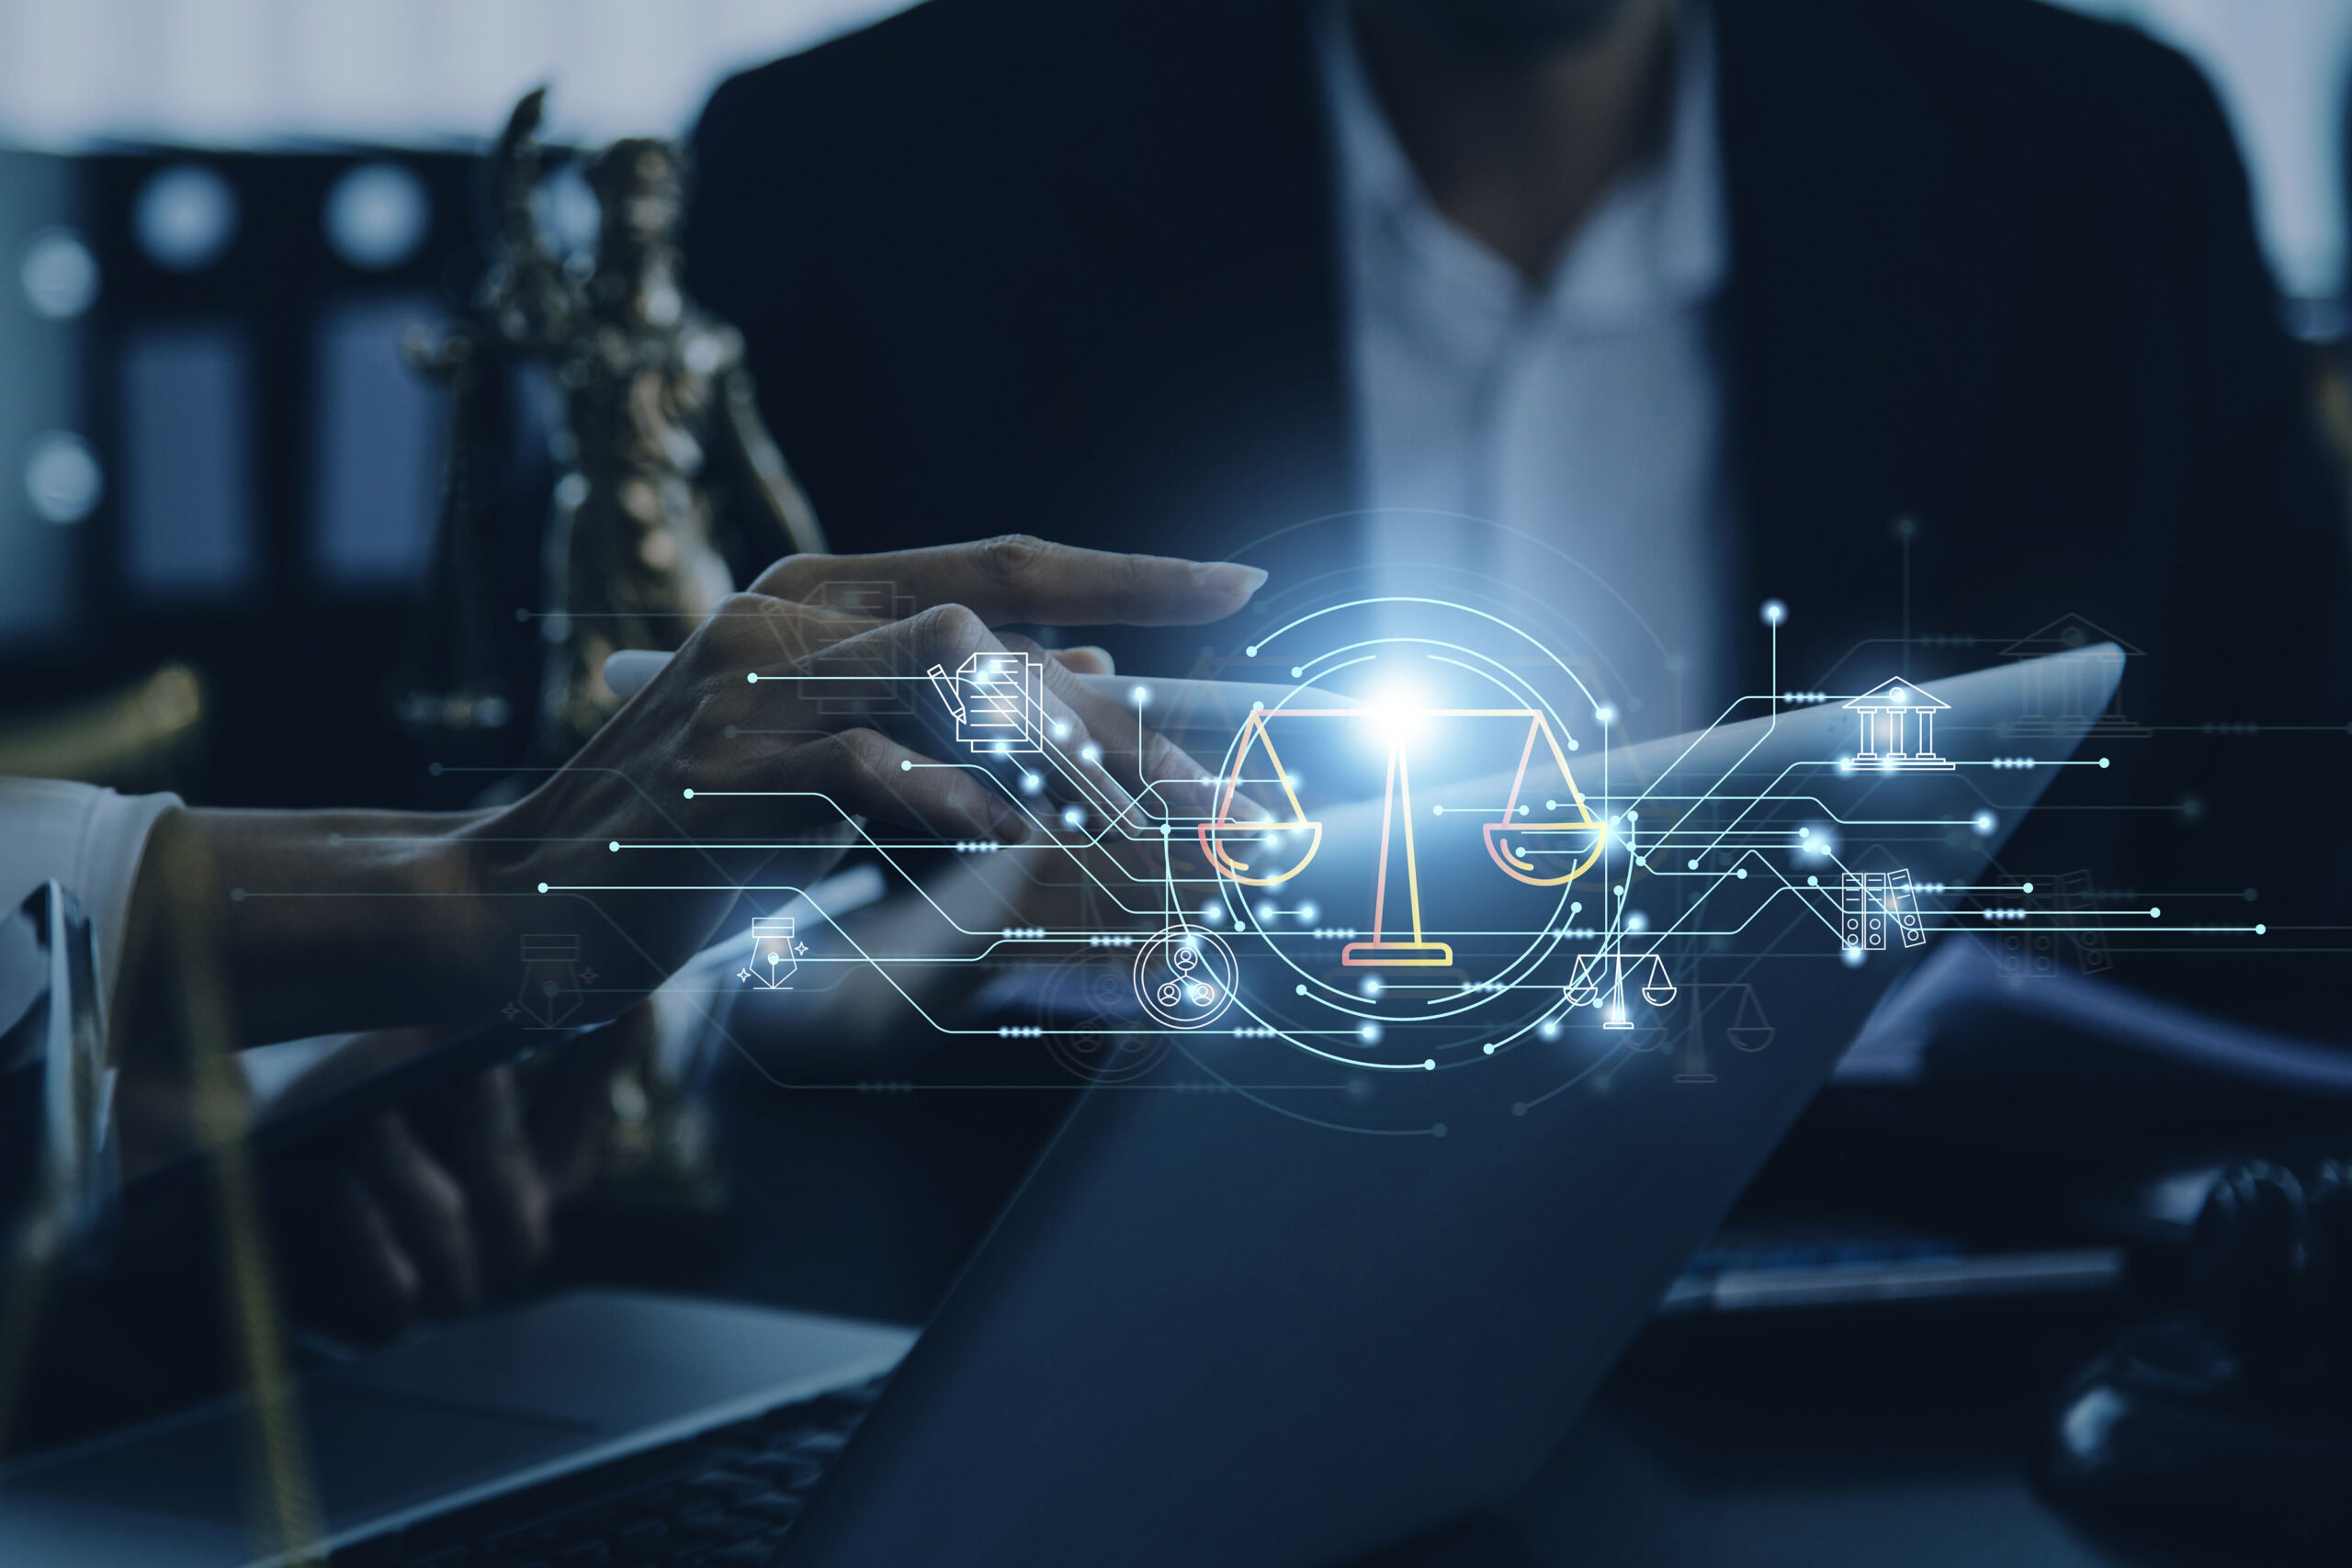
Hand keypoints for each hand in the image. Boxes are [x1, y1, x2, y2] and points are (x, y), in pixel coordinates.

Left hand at [276, 1026, 636, 1338]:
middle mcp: (517, 1218)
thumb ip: (456, 1024)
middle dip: (499, 1126)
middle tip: (479, 1072)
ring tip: (377, 1123)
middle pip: (527, 1175)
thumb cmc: (356, 1116)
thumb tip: (506, 965)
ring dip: (411, 1172)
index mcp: (542, 1154)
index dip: (610, 1051)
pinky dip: (369, 1236)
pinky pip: (396, 1286)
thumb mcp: (407, 1058)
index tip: (625, 1003)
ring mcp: (466, 1273)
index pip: (588, 1096)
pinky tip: (346, 1191)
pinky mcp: (401, 1313)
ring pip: (453, 1227)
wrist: (274, 1199)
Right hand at [462, 537, 1254, 1019]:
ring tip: (1141, 828)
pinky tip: (1009, 840)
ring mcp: (745, 688)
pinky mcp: (719, 772)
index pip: (999, 564)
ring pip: (948, 674)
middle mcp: (783, 617)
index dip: (1126, 572)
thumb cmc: (697, 840)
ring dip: (1062, 756)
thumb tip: (1099, 676)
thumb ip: (946, 717)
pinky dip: (951, 801)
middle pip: (998, 632)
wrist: (522, 902)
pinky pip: (865, 768)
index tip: (1236, 588)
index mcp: (816, 596)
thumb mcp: (834, 764)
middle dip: (1123, 717)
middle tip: (1216, 796)